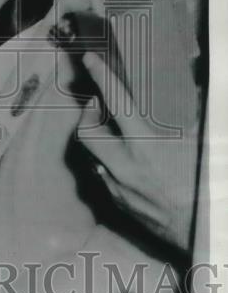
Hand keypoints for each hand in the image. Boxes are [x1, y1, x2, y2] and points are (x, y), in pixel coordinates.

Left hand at [74, 49, 196, 250]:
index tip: (89, 58)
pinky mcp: (116, 204)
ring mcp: (117, 186)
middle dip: (89, 114)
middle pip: (85, 131)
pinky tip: (124, 162)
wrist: (202, 234)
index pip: (117, 101)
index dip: (101, 76)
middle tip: (101, 107)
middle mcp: (125, 165)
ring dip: (97, 140)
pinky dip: (106, 163)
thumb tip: (198, 85)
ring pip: (90, 155)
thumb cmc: (207, 186)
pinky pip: (101, 176)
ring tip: (115, 133)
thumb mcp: (203, 145)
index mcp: (147, 145)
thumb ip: (194, 118)